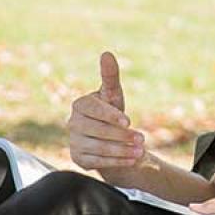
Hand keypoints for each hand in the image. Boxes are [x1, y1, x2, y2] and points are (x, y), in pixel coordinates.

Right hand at [67, 52, 145, 169]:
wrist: (111, 140)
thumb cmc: (112, 113)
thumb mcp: (114, 95)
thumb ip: (110, 76)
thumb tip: (106, 54)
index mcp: (80, 105)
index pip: (94, 109)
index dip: (111, 116)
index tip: (128, 121)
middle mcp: (73, 123)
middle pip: (97, 130)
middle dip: (121, 135)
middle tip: (141, 139)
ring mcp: (74, 141)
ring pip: (98, 147)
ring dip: (122, 150)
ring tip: (140, 151)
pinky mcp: (78, 158)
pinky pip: (97, 161)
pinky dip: (117, 161)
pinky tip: (132, 159)